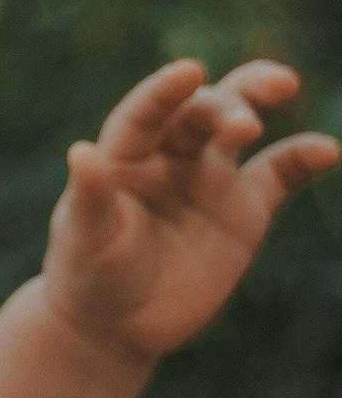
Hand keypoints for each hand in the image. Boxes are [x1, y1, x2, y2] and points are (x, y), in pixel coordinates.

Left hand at [42, 57, 336, 363]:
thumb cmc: (88, 276)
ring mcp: (210, 178)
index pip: (146, 113)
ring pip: (238, 125)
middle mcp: (170, 156)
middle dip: (222, 107)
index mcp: (125, 155)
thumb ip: (90, 197)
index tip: (188, 71)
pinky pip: (280, 173)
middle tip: (243, 124)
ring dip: (256, 102)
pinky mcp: (245, 209)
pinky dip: (305, 157)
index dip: (165, 91)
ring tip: (282, 86)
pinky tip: (329, 150)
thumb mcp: (84, 239)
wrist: (116, 326)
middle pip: (200, 112)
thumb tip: (80, 153)